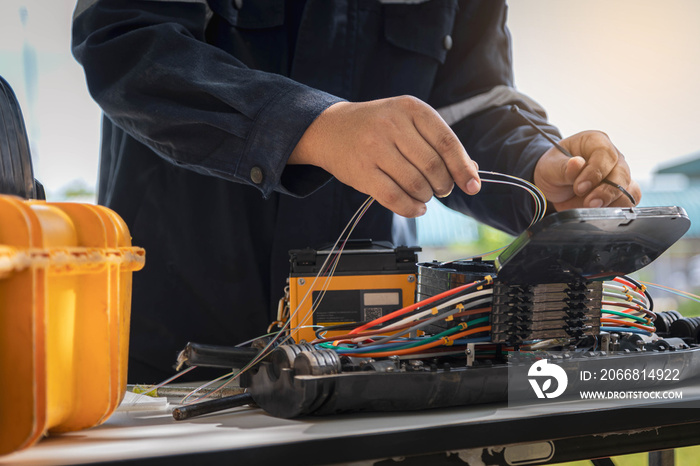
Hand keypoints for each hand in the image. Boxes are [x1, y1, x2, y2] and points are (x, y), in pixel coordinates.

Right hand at [288, 96, 480, 217]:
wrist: (330, 129)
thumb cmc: (377, 127)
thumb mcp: (408, 123)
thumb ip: (438, 143)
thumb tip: (472, 172)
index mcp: (410, 108)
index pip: (447, 142)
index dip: (463, 168)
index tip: (472, 185)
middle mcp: (392, 125)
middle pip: (433, 166)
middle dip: (443, 185)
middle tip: (440, 189)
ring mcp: (374, 148)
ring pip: (415, 184)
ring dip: (426, 197)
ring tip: (424, 195)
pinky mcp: (361, 171)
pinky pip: (394, 198)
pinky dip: (411, 208)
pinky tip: (416, 207)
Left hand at [533, 130, 640, 210]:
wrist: (553, 185)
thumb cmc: (553, 169)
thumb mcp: (551, 166)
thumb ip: (564, 167)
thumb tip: (577, 163)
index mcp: (595, 141)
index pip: (605, 154)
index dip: (594, 173)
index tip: (579, 187)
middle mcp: (612, 157)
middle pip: (622, 173)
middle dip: (605, 192)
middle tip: (588, 203)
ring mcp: (619, 174)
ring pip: (628, 190)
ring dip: (611, 202)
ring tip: (591, 208)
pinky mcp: (620, 192)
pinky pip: (628, 201)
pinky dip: (616, 209)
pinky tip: (600, 211)